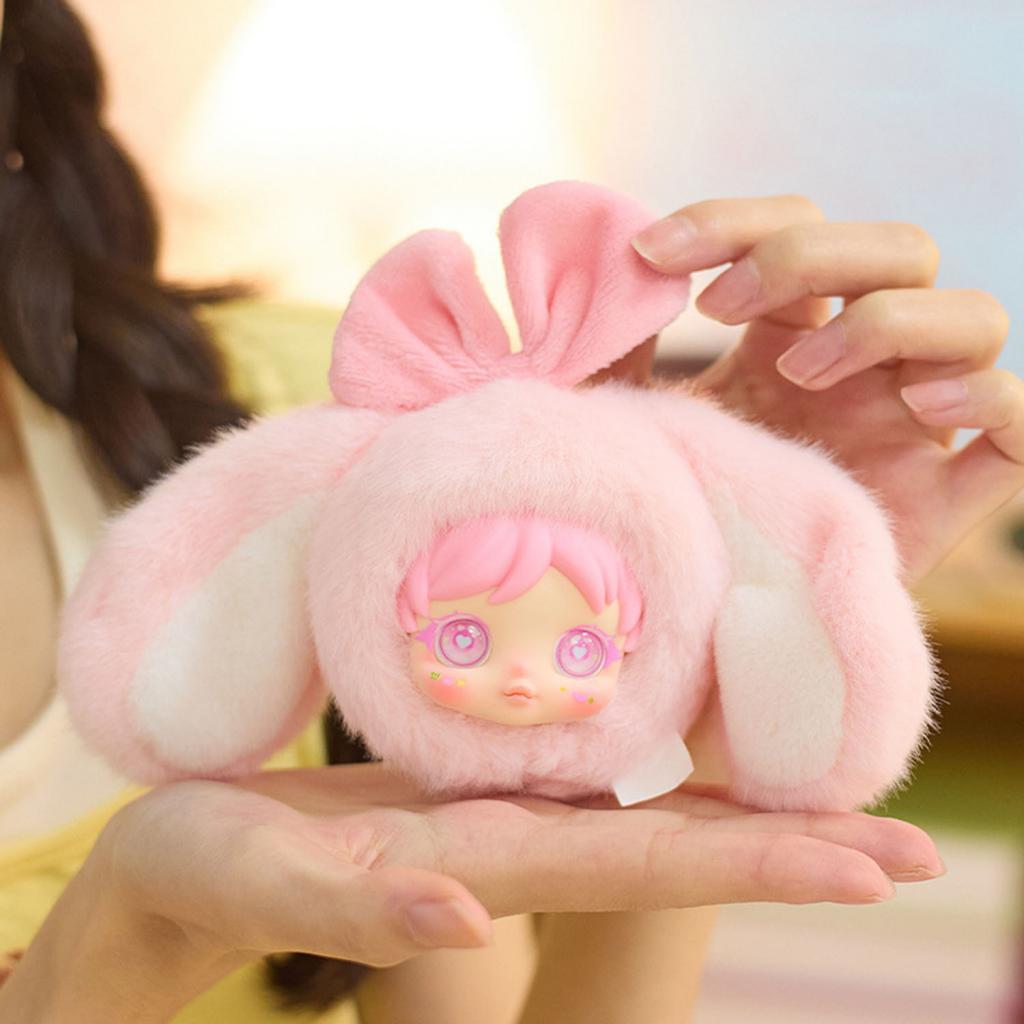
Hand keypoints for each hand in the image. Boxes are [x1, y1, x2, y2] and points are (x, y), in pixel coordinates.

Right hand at [111, 763, 939, 955]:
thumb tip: (471, 920)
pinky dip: (659, 773)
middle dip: (790, 848)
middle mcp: (509, 845)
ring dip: (741, 812)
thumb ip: (363, 906)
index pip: (642, 865)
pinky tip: (705, 758)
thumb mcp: (269, 879)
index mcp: (479, 864)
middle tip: (910, 847)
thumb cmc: (204, 873)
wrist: (178, 867)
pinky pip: (581, 776)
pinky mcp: (465, 785)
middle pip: (670, 845)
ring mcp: (493, 817)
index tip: (870, 866)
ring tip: (842, 805)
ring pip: (640, 814)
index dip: (755, 863)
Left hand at [632, 196, 1023, 581]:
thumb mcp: (635, 417)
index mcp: (790, 336)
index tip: (649, 254)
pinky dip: (992, 397)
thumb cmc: (664, 507)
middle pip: (900, 250)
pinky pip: (1021, 427)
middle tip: (720, 310)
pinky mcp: (943, 498)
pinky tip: (919, 404)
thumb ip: (625, 350)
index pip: (800, 227)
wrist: (687, 618)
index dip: (731, 221)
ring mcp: (911, 427)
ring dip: (886, 320)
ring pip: (974, 318)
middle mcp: (864, 368)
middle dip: (807, 257)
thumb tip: (616, 267)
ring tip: (796, 374)